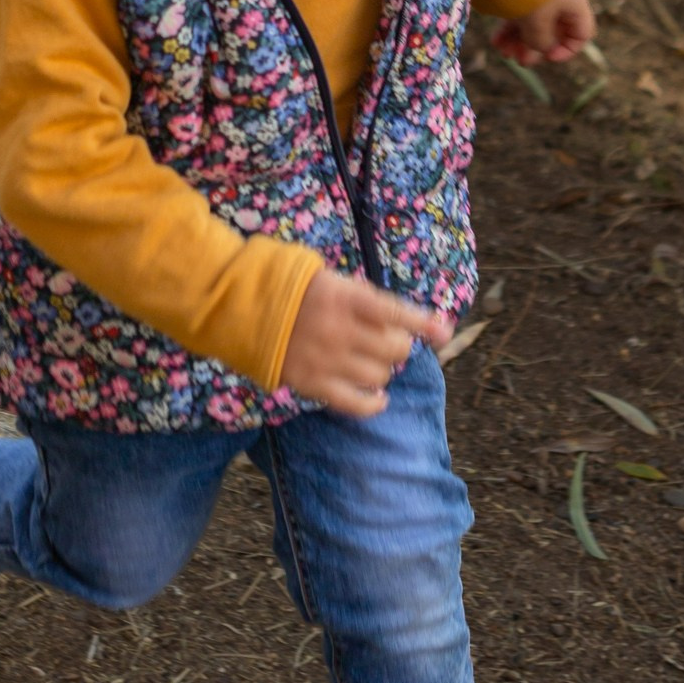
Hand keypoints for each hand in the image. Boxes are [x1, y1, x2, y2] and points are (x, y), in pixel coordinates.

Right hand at [281, 269, 448, 416]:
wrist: (239, 306)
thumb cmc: (289, 287)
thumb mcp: (328, 277)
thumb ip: (360, 295)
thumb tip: (395, 315)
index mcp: (347, 299)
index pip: (397, 313)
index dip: (425, 324)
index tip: (444, 332)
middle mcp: (342, 331)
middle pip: (395, 349)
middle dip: (398, 346)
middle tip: (386, 343)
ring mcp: (328, 360)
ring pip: (380, 377)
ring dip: (383, 371)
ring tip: (372, 364)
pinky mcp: (312, 384)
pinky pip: (354, 404)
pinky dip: (372, 405)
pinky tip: (378, 399)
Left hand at [493, 0, 596, 67]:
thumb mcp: (538, 25)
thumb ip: (542, 43)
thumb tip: (541, 48)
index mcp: (575, 4)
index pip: (581, 34)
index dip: (567, 50)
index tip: (548, 57)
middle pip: (553, 31)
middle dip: (534, 48)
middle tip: (518, 60)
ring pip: (533, 23)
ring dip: (519, 41)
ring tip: (502, 52)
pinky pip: (520, 13)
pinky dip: (510, 28)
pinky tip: (496, 40)